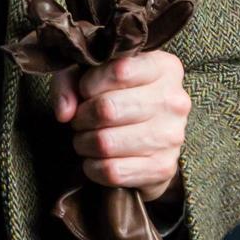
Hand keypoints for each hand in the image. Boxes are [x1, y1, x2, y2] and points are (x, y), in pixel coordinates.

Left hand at [50, 51, 189, 201]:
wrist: (146, 141)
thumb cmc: (115, 98)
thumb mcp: (90, 76)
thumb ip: (70, 81)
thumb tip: (65, 112)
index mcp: (164, 68)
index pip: (119, 71)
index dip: (88, 84)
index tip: (84, 91)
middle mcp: (174, 101)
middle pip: (107, 109)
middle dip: (81, 117)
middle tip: (80, 120)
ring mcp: (171, 136)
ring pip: (105, 143)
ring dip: (84, 143)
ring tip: (87, 138)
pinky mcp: (162, 168)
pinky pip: (111, 171)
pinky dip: (92, 167)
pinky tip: (95, 159)